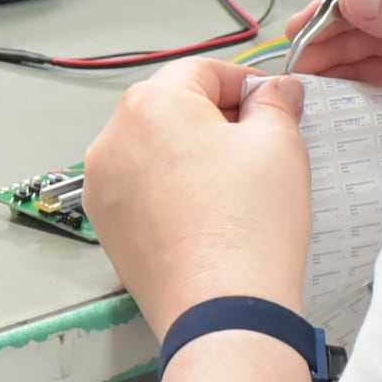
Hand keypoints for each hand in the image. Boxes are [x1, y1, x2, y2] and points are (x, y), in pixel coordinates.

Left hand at [85, 61, 312, 326]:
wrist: (221, 311)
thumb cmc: (247, 228)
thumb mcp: (279, 145)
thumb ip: (275, 103)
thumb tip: (274, 90)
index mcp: (151, 104)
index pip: (202, 71)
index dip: (244, 84)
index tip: (271, 105)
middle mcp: (112, 139)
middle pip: (171, 108)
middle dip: (215, 120)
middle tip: (259, 149)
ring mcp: (102, 185)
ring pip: (153, 150)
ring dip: (190, 156)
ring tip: (233, 189)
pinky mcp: (106, 225)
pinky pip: (141, 189)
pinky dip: (171, 191)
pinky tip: (206, 215)